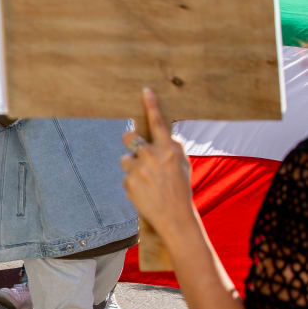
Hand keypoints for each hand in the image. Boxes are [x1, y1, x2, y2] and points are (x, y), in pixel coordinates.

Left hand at [120, 89, 195, 235]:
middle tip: (137, 149)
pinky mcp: (127, 183)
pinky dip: (133, 182)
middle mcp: (151, 157)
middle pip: (129, 137)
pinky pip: (126, 176)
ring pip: (125, 159)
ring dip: (133, 166)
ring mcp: (138, 170)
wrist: (175, 217)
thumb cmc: (180, 188)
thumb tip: (164, 133)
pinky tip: (144, 191)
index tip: (145, 91)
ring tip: (147, 181)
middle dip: (130, 140)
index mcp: (168, 150)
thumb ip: (173, 147)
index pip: (158, 123)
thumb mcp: (183, 164)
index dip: (151, 106)